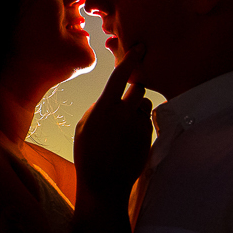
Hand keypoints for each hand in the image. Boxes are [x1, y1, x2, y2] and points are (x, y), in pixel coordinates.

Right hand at [74, 43, 152, 205]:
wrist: (104, 184)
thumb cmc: (88, 154)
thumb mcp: (85, 126)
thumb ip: (99, 107)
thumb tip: (112, 98)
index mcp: (105, 107)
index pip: (120, 75)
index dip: (130, 59)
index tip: (140, 47)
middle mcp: (125, 113)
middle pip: (139, 88)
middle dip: (134, 89)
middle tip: (126, 99)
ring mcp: (139, 125)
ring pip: (144, 105)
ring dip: (136, 109)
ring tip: (123, 127)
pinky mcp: (148, 137)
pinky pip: (146, 121)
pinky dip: (139, 124)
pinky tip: (128, 139)